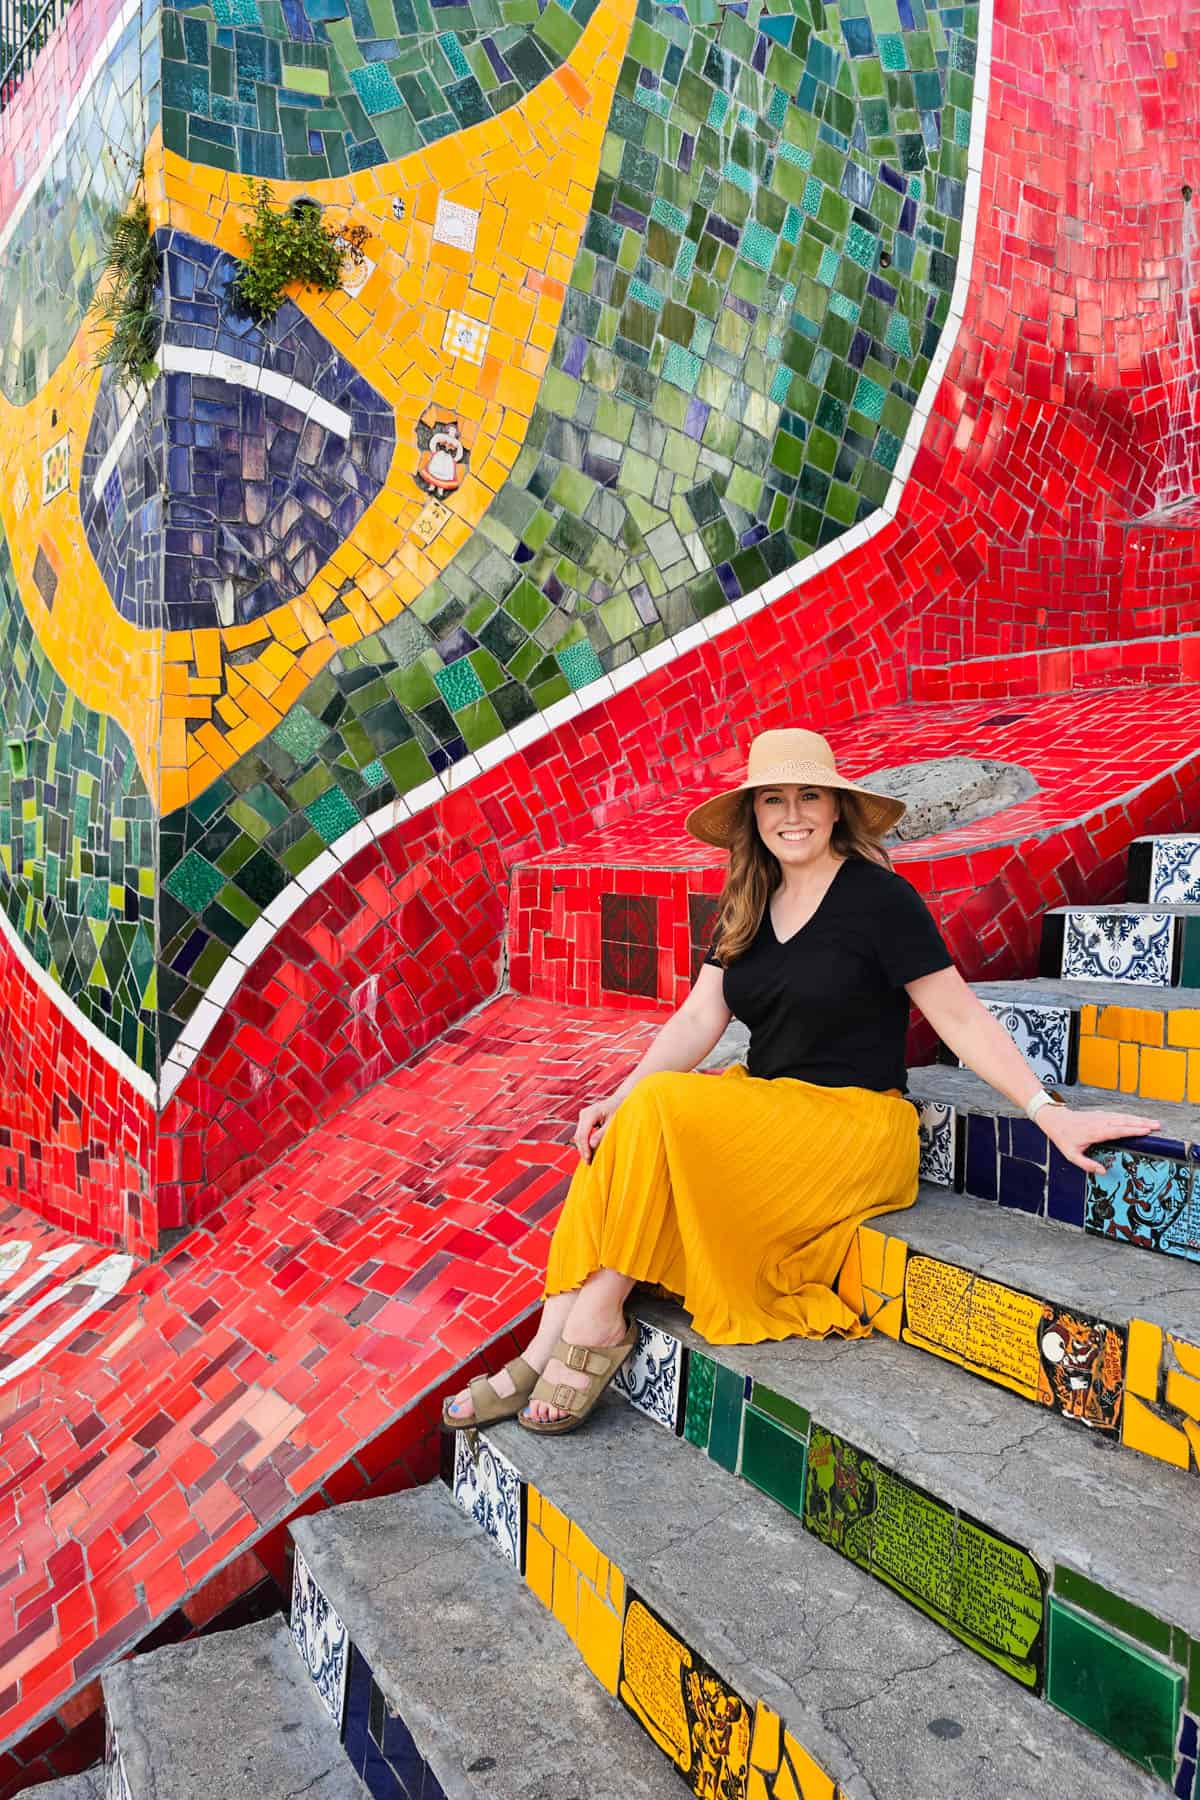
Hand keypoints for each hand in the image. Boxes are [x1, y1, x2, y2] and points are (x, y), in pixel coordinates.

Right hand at [574, 1093, 622, 1163]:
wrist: (623, 1099)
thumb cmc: (621, 1110)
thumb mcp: (614, 1123)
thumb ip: (602, 1134)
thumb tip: (591, 1145)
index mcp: (590, 1113)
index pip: (582, 1134)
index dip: (584, 1148)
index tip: (589, 1159)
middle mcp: (584, 1114)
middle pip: (578, 1136)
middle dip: (583, 1150)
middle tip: (588, 1163)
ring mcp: (584, 1116)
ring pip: (579, 1135)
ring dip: (584, 1147)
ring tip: (589, 1159)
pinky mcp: (586, 1120)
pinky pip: (583, 1133)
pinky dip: (586, 1142)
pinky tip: (590, 1151)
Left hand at [1036, 1103, 1160, 1172]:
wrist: (1055, 1120)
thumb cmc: (1064, 1137)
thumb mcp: (1072, 1155)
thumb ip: (1087, 1164)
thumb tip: (1102, 1172)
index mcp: (1095, 1132)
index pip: (1117, 1130)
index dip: (1132, 1130)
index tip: (1145, 1131)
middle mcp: (1100, 1122)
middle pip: (1124, 1121)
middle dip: (1142, 1123)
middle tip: (1157, 1126)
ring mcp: (1101, 1117)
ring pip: (1123, 1117)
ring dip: (1139, 1119)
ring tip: (1153, 1122)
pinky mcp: (1101, 1115)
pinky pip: (1118, 1115)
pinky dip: (1130, 1117)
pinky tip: (1138, 1119)